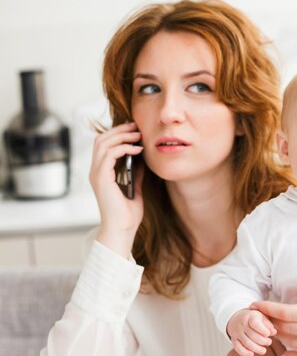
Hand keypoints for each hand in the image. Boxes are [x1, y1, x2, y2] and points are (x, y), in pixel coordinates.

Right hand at [89, 122, 143, 257]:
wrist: (123, 229)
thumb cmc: (128, 213)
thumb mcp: (135, 188)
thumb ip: (135, 174)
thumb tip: (141, 160)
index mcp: (102, 173)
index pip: (103, 145)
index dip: (117, 133)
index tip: (135, 129)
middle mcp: (96, 171)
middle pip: (101, 139)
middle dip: (119, 130)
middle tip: (136, 126)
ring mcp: (97, 174)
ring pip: (103, 143)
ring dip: (122, 136)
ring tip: (138, 135)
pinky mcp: (102, 178)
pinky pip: (110, 154)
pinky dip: (124, 148)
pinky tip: (138, 150)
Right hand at [226, 309, 276, 355]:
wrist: (237, 318)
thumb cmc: (253, 318)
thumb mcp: (262, 317)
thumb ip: (268, 324)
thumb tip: (274, 332)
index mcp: (250, 317)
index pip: (255, 323)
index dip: (262, 330)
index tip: (268, 334)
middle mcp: (242, 324)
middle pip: (252, 335)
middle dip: (262, 341)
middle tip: (269, 342)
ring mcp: (237, 332)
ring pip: (246, 343)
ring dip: (256, 349)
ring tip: (264, 351)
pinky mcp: (234, 339)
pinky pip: (238, 348)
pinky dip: (244, 353)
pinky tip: (252, 354)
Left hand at [250, 279, 296, 355]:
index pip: (286, 313)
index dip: (267, 309)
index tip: (255, 304)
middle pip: (284, 330)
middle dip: (267, 322)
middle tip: (256, 315)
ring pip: (292, 344)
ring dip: (278, 336)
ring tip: (269, 328)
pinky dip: (292, 353)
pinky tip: (288, 348)